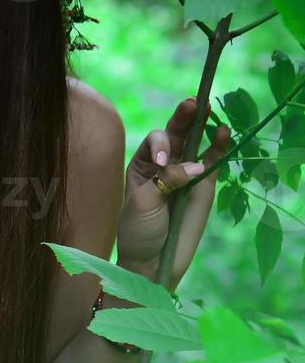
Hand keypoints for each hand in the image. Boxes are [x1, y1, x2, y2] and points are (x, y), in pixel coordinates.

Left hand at [115, 96, 230, 290]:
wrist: (153, 259)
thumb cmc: (139, 230)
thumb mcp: (144, 202)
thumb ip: (167, 181)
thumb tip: (197, 167)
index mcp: (142, 165)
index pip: (155, 141)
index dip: (160, 146)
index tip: (162, 163)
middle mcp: (165, 164)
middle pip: (177, 135)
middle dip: (184, 119)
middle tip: (192, 103)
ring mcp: (187, 174)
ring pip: (197, 145)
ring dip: (204, 128)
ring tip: (209, 112)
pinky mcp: (205, 186)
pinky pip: (214, 163)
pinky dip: (219, 148)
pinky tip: (224, 132)